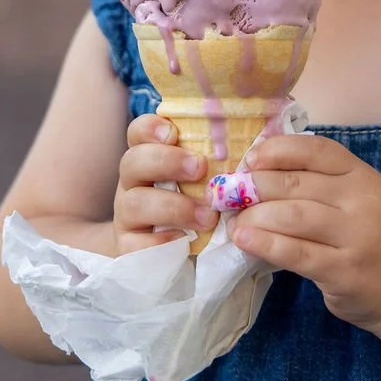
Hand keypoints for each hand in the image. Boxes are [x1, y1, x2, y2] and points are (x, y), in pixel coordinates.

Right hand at [113, 114, 209, 253]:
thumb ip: (216, 156)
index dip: (149, 128)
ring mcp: (127, 216)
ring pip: (135, 203)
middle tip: (200, 168)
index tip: (172, 132)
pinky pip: (136, 243)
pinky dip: (161, 241)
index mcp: (149, 158)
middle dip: (166, 161)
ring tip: (208, 216)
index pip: (138, 132)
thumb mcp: (203, 177)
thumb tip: (252, 137)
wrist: (180, 253)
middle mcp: (133, 183)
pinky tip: (184, 240)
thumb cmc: (198, 203)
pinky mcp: (130, 248)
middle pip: (132, 161)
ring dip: (174, 207)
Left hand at [225, 135, 380, 333]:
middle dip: (255, 187)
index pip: (316, 151)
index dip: (278, 150)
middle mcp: (360, 200)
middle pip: (296, 184)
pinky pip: (295, 253)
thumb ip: (321, 184)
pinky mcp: (343, 271)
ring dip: (254, 216)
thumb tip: (259, 171)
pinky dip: (264, 244)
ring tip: (233, 221)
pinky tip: (244, 241)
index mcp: (361, 176)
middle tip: (229, 194)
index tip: (250, 159)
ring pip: (292, 216)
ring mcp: (354, 236)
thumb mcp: (359, 198)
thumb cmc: (377, 237)